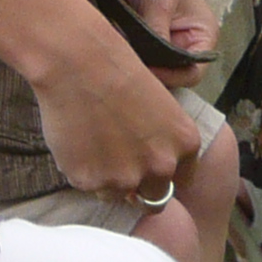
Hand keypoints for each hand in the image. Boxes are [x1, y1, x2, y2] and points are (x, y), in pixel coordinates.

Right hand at [31, 33, 198, 202]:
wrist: (78, 63)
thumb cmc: (116, 70)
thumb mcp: (161, 106)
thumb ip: (163, 141)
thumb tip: (147, 166)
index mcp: (185, 145)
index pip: (180, 181)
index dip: (159, 173)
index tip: (143, 163)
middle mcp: (162, 167)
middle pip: (153, 198)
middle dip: (137, 185)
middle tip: (115, 159)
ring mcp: (126, 178)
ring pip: (116, 194)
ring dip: (106, 179)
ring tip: (92, 143)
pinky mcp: (90, 181)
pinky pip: (86, 186)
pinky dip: (80, 170)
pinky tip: (76, 140)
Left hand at [113, 0, 217, 85]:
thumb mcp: (158, 0)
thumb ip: (156, 33)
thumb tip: (148, 63)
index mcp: (201, 35)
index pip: (193, 72)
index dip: (173, 77)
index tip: (147, 71)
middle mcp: (183, 43)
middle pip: (170, 75)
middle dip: (150, 73)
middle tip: (128, 67)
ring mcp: (159, 43)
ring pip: (149, 68)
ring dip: (134, 64)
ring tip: (118, 54)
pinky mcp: (137, 39)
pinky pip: (131, 56)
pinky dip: (122, 55)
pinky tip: (110, 48)